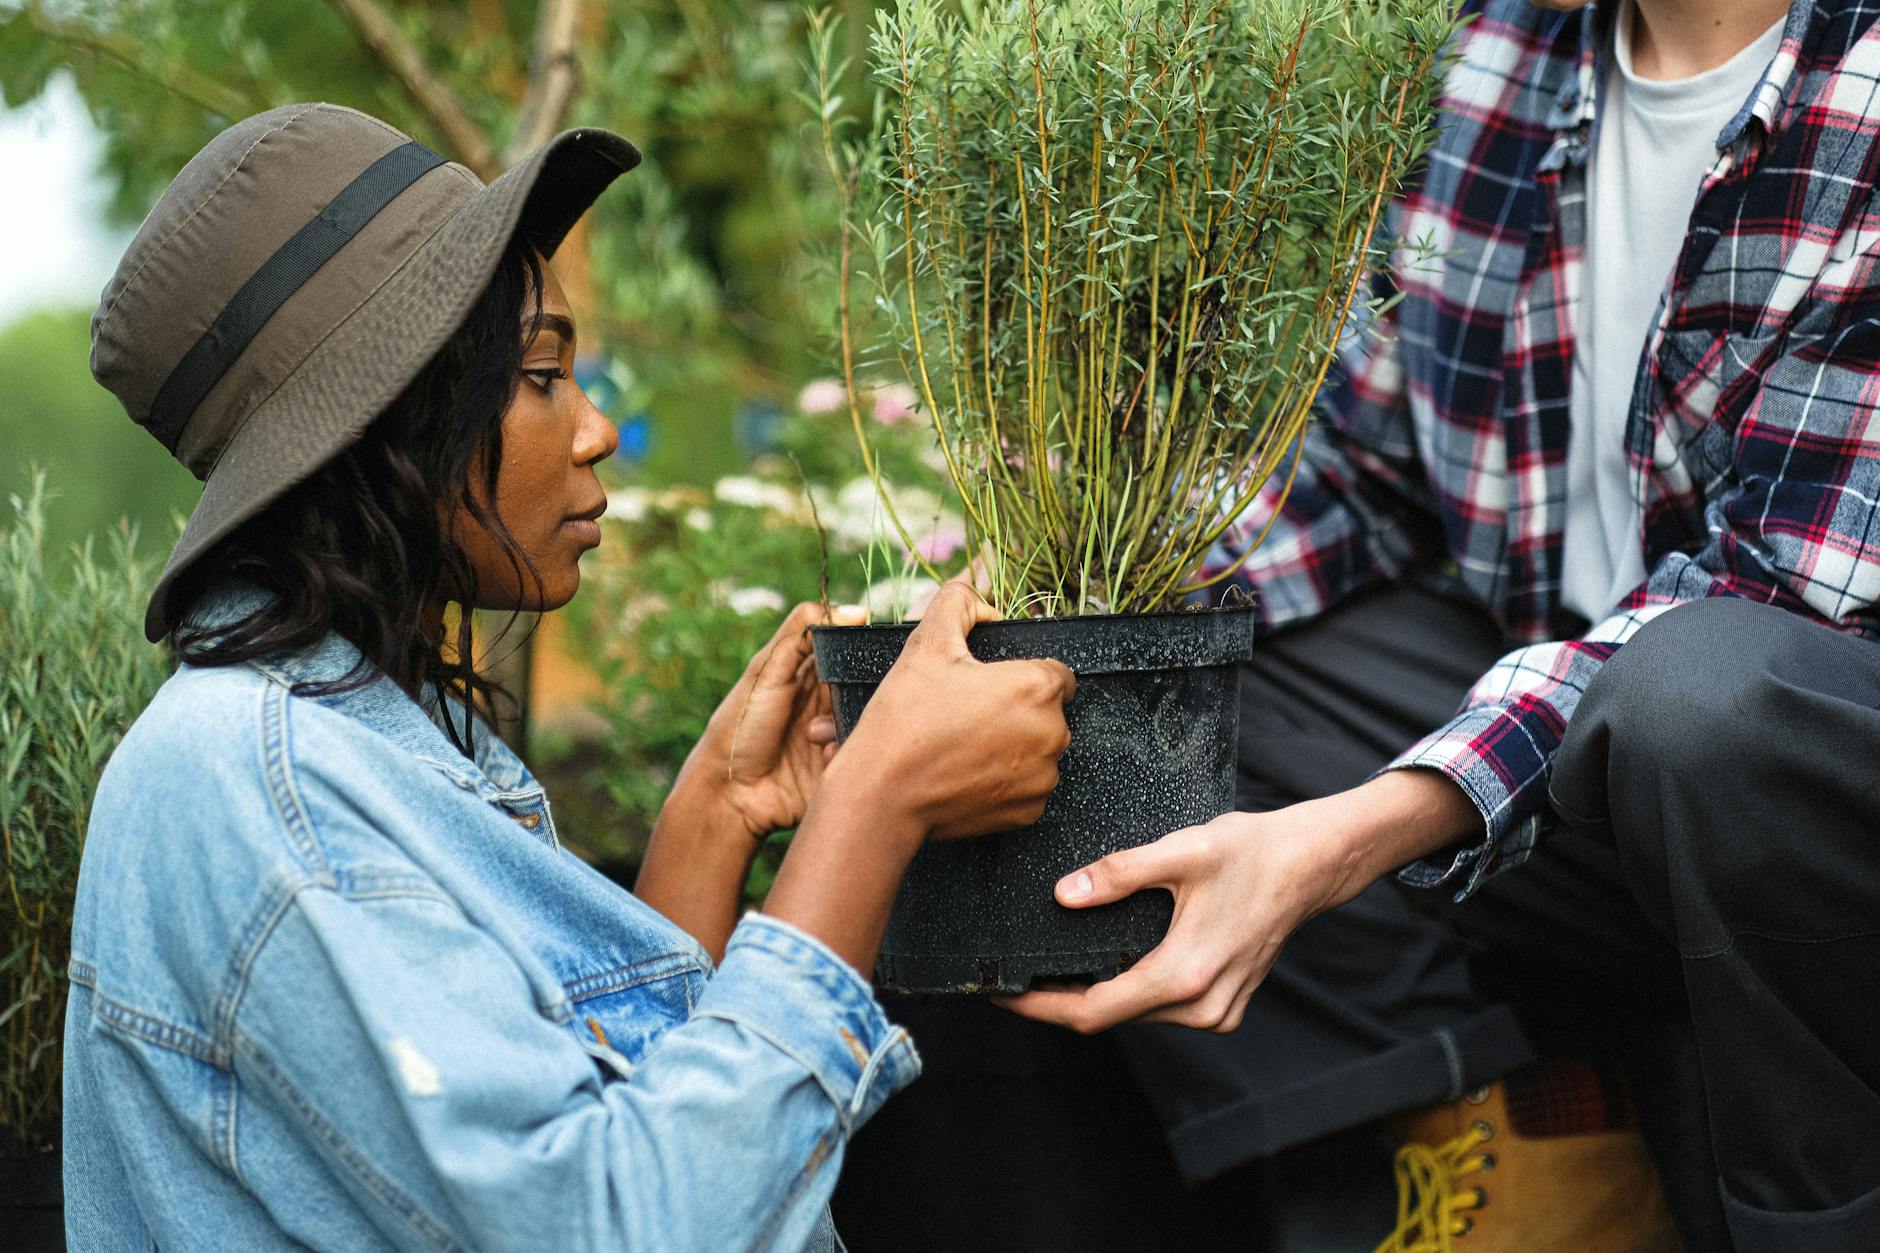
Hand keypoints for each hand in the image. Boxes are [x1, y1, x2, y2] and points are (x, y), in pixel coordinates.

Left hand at [677, 600, 863, 841]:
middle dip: (859, 692)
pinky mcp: (840, 766)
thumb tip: (856, 610)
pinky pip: (861, 753)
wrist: (729, 792)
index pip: (854, 653)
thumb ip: (803, 633)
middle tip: (835, 699)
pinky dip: (844, 751)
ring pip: (868, 719)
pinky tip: (820, 756)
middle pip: (868, 686)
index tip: (867, 653)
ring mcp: (836, 734)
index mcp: (813, 674)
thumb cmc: (739, 725)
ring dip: (845, 724)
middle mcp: (829, 702)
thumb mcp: (766, 670)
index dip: (864, 652)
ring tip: (813, 736)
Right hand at [764, 579, 1076, 976]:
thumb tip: (973, 583)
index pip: (1055, 671)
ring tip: (963, 744)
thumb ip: (957, 602)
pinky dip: (1004, 780)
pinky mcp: (1029, 813)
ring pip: (1038, 749)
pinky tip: (966, 773)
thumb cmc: (905, 718)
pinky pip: (1026, 787)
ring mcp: (1043, 778)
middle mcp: (1053, 734)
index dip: (1020, 672)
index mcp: (1038, 687)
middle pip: (1047, 711)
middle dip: (1016, 709)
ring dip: (1012, 744)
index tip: (987, 684)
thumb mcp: (926, 644)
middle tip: (966, 713)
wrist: (882, 796)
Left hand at [995, 771, 1480, 1033]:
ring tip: (1054, 967)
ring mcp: (1217, 1011)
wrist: (1310, 863)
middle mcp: (1202, 1006)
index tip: (1001, 994)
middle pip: (1111, 1017)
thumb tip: (1063, 896)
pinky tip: (1108, 963)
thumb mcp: (1180, 852)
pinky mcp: (1225, 1005)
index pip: (1093, 1011)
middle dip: (1062, 999)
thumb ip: (1118, 874)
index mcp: (1185, 974)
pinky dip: (1131, 991)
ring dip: (1097, 994)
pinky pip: (1162, 1009)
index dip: (1041, 1006)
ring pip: (1136, 1015)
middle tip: (1017, 974)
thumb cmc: (1251, 852)